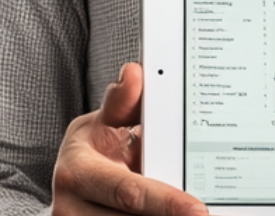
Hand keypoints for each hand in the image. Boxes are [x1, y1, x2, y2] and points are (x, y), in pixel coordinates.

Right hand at [52, 62, 207, 215]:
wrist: (72, 183)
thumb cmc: (95, 150)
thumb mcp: (105, 123)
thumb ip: (123, 103)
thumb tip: (135, 73)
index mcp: (75, 173)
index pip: (127, 192)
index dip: (165, 202)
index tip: (198, 209)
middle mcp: (70, 209)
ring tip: (204, 214)